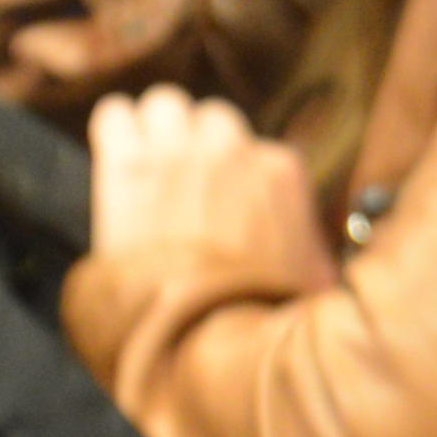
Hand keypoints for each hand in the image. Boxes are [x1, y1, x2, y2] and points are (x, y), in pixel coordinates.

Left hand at [88, 85, 331, 299]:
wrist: (211, 332)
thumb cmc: (266, 315)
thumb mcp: (317, 279)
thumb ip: (316, 248)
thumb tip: (322, 254)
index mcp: (280, 171)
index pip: (260, 151)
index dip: (241, 180)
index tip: (229, 210)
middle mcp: (231, 149)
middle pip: (213, 117)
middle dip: (200, 144)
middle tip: (186, 183)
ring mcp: (178, 152)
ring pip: (164, 104)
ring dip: (157, 130)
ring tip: (149, 164)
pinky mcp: (128, 164)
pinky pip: (115, 114)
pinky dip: (115, 129)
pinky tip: (116, 157)